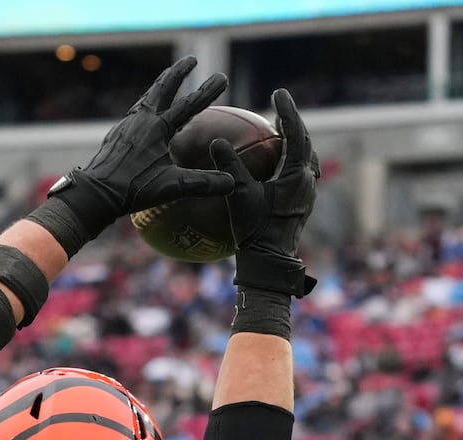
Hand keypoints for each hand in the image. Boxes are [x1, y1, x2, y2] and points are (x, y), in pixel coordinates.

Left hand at [49, 56, 234, 233]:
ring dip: (159, 86)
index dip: (207, 91)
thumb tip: (233, 183)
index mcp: (156, 128)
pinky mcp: (115, 137)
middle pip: (162, 89)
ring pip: (146, 99)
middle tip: (190, 59)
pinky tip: (143, 112)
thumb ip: (203, 183)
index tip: (223, 77)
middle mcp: (140, 121)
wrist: (93, 194)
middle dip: (178, 73)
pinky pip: (134, 114)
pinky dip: (144, 106)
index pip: (189, 105)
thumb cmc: (132, 189)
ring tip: (166, 78)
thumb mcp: (171, 186)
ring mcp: (125, 127)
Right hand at [210, 88, 318, 295]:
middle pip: (305, 141)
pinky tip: (274, 164)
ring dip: (294, 141)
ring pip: (305, 156)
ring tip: (281, 132)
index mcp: (296, 173)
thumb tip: (216, 142)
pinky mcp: (301, 203)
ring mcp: (307, 191)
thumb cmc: (255, 231)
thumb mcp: (238, 197)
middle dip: (293, 121)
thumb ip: (228, 168)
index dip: (287, 110)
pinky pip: (299, 172)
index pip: (295, 132)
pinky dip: (289, 159)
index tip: (278, 92)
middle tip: (280, 106)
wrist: (270, 262)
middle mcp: (307, 179)